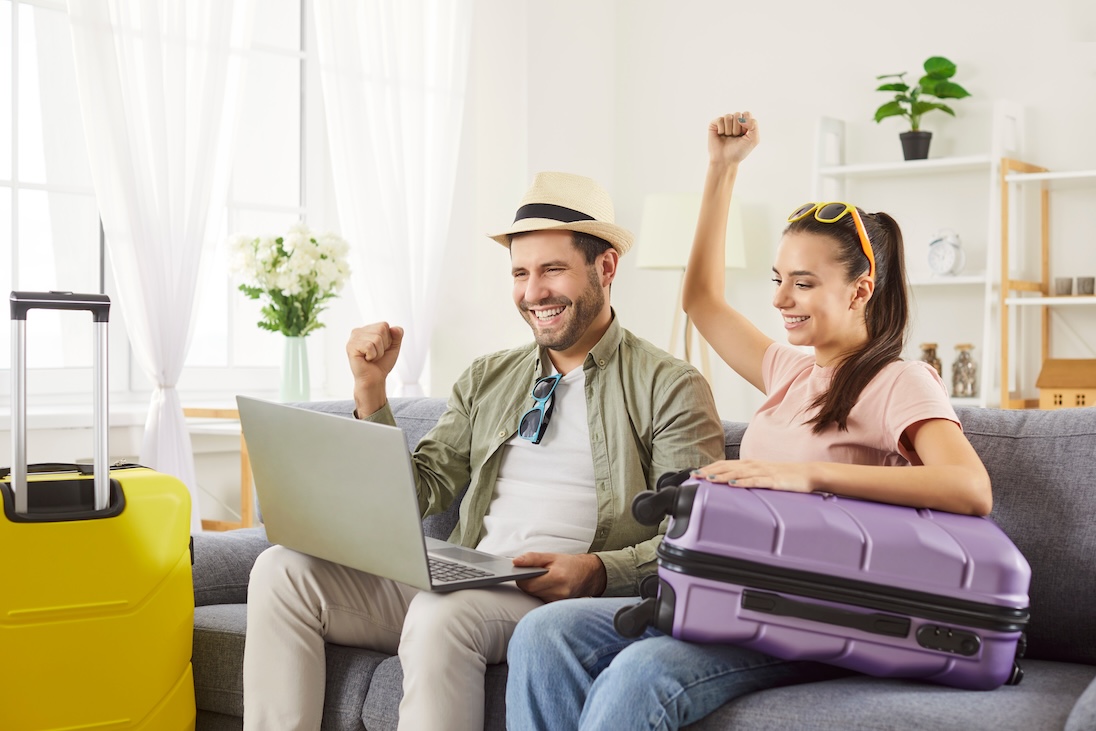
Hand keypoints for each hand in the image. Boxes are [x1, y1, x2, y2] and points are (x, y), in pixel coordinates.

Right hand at [346, 322, 402, 413]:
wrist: (374, 379)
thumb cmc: (381, 363)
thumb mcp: (393, 347)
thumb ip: (397, 335)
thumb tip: (395, 328)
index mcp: (367, 329)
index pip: (384, 325)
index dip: (388, 340)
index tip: (381, 349)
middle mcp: (358, 331)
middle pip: (381, 330)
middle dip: (383, 346)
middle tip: (376, 354)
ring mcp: (353, 338)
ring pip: (376, 339)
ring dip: (378, 352)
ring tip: (371, 358)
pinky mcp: (351, 346)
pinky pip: (369, 346)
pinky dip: (372, 355)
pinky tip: (366, 359)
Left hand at [512, 552, 606, 601]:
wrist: (587, 575)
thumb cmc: (569, 564)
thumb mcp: (550, 556)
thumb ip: (532, 558)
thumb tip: (515, 562)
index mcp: (557, 578)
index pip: (528, 584)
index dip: (521, 578)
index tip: (522, 572)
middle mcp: (558, 592)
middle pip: (530, 591)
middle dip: (527, 582)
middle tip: (533, 574)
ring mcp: (558, 601)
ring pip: (535, 596)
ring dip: (534, 588)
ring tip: (543, 579)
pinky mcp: (557, 605)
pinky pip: (541, 600)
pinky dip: (540, 593)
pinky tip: (547, 587)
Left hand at [692, 458, 815, 492]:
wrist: (808, 473)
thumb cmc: (784, 476)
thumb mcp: (763, 475)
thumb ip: (747, 478)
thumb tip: (730, 484)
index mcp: (750, 464)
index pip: (725, 464)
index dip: (709, 468)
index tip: (694, 474)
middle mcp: (754, 465)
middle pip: (728, 467)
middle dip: (710, 472)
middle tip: (694, 476)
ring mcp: (764, 472)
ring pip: (739, 473)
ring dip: (722, 476)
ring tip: (708, 479)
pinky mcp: (774, 481)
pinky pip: (756, 481)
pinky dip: (743, 482)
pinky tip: (734, 484)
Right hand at [708, 112, 759, 166]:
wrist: (725, 161)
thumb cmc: (739, 151)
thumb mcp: (754, 139)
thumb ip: (754, 125)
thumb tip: (740, 118)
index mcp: (744, 123)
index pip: (746, 114)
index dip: (746, 125)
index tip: (744, 135)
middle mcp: (734, 121)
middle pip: (737, 115)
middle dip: (737, 128)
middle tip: (734, 137)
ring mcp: (724, 122)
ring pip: (728, 116)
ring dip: (729, 130)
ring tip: (728, 137)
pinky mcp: (714, 124)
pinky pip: (720, 119)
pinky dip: (721, 129)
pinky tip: (720, 135)